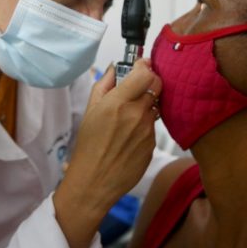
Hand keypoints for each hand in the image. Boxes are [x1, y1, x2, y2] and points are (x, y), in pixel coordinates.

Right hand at [53, 59, 160, 247]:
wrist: (94, 181)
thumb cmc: (88, 146)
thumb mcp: (90, 111)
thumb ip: (104, 84)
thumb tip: (114, 68)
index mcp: (117, 103)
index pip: (145, 73)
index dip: (144, 66)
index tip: (140, 66)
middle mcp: (136, 114)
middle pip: (157, 85)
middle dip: (150, 81)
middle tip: (140, 86)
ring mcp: (147, 130)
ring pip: (156, 106)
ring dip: (147, 105)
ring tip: (129, 117)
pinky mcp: (153, 145)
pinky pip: (154, 126)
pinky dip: (145, 125)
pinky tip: (130, 136)